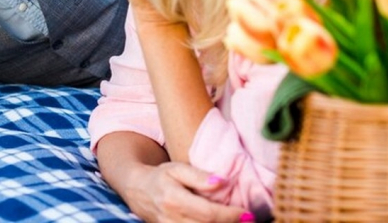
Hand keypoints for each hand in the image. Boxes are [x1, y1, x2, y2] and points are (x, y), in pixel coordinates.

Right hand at [124, 162, 251, 222]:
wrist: (137, 190)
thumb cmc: (160, 176)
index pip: (208, 214)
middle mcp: (171, 220)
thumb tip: (222, 182)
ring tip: (238, 222)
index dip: (230, 216)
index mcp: (174, 200)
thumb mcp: (177, 168)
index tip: (247, 213)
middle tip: (250, 219)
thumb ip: (199, 176)